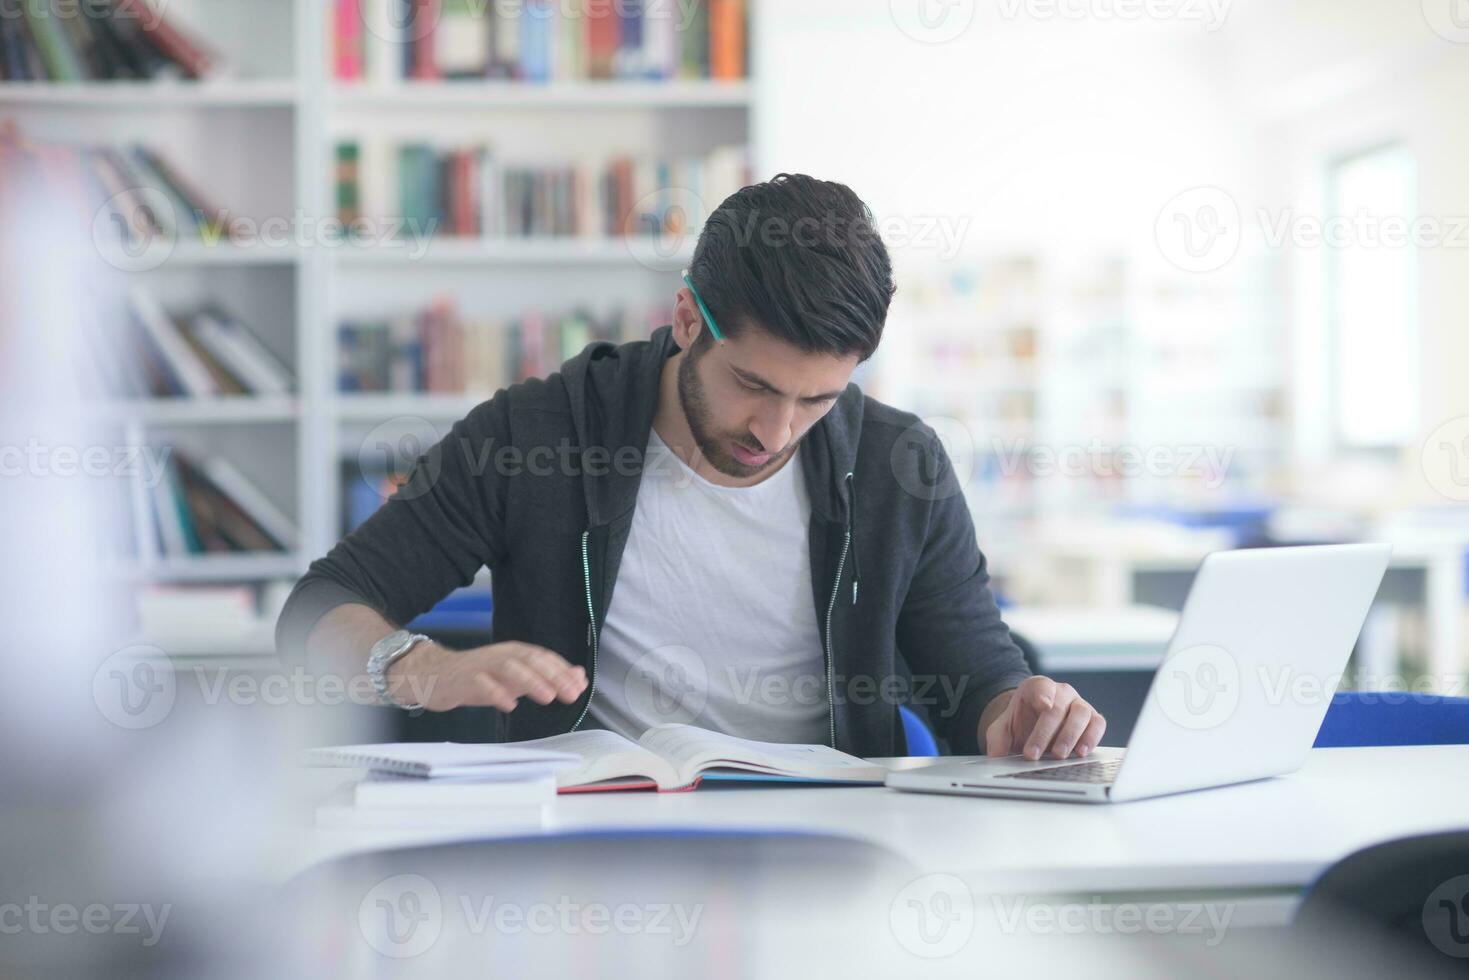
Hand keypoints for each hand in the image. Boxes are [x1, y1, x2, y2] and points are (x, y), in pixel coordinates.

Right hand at [387, 640, 587, 712]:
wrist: (434, 674)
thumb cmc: (479, 676)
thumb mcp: (515, 676)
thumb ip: (546, 676)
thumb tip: (579, 677)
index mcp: (515, 653)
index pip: (544, 658)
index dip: (563, 671)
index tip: (580, 686)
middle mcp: (501, 655)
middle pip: (530, 660)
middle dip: (553, 676)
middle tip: (571, 693)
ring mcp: (482, 666)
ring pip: (509, 668)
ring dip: (531, 681)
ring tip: (547, 696)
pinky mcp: (463, 679)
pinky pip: (481, 684)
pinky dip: (496, 693)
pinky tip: (509, 704)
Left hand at [983, 676, 1105, 759]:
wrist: (1031, 729)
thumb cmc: (1019, 725)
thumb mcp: (1002, 730)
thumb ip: (997, 741)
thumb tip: (994, 759)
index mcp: (1037, 687)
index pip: (1042, 686)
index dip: (1044, 694)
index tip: (1043, 705)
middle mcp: (1061, 692)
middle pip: (1058, 707)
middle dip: (1046, 732)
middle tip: (1034, 753)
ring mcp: (1078, 703)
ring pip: (1082, 713)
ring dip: (1070, 736)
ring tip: (1059, 755)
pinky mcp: (1092, 718)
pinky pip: (1098, 724)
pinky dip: (1092, 737)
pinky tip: (1081, 752)